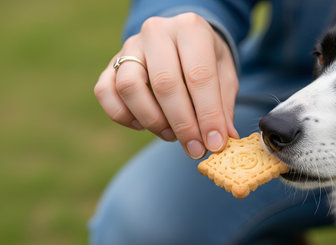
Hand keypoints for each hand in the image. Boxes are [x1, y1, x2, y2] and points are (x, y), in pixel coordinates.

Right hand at [94, 13, 238, 158]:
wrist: (183, 42)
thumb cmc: (206, 60)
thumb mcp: (224, 76)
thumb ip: (223, 105)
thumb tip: (224, 138)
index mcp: (191, 28)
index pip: (199, 76)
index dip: (208, 115)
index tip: (215, 143)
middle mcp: (157, 32)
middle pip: (164, 83)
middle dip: (182, 124)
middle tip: (194, 149)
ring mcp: (130, 46)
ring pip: (130, 87)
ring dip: (152, 120)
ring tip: (171, 134)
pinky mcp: (111, 63)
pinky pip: (106, 92)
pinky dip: (123, 115)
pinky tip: (143, 124)